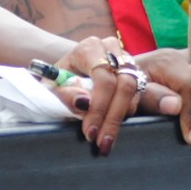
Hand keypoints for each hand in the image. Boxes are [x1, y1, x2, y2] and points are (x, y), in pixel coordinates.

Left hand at [52, 36, 179, 155]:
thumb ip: (65, 93)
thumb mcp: (52, 86)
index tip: (90, 131)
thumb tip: (84, 102)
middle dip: (112, 117)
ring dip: (120, 118)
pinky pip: (138, 95)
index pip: (104, 78)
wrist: (67, 70)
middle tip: (102, 141)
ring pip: (134, 90)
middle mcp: (112, 49)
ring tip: (106, 140)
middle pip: (124, 84)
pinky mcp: (134, 71)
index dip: (99, 107)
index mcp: (90, 48)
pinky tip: (111, 128)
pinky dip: (125, 114)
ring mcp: (126, 59)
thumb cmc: (57, 79)